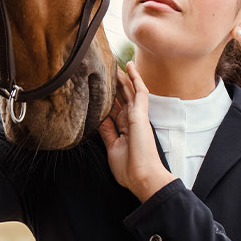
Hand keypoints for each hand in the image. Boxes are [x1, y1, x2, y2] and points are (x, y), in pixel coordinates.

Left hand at [98, 61, 175, 201]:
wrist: (142, 177)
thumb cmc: (129, 169)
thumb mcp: (112, 148)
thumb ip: (107, 132)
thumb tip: (98, 119)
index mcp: (124, 129)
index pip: (114, 108)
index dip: (107, 97)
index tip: (97, 87)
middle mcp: (131, 120)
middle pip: (121, 96)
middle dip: (114, 83)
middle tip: (105, 68)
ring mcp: (137, 116)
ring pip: (129, 90)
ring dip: (122, 76)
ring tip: (114, 62)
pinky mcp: (141, 115)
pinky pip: (139, 92)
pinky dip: (135, 79)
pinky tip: (129, 67)